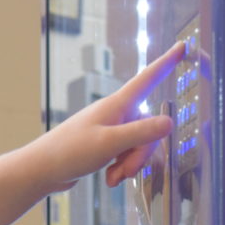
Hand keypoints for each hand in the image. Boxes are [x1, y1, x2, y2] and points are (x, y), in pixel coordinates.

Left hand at [30, 41, 186, 193]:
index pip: (148, 78)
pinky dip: (121, 168)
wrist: (41, 170)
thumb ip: (141, 134)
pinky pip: (127, 155)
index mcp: (117, 105)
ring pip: (139, 145)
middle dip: (142, 154)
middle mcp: (116, 113)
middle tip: (125, 171)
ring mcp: (111, 129)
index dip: (167, 62)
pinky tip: (109, 178)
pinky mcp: (106, 145)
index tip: (183, 45)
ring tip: (113, 177)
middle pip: (149, 128)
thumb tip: (170, 123)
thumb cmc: (70, 152)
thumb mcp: (109, 143)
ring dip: (131, 164)